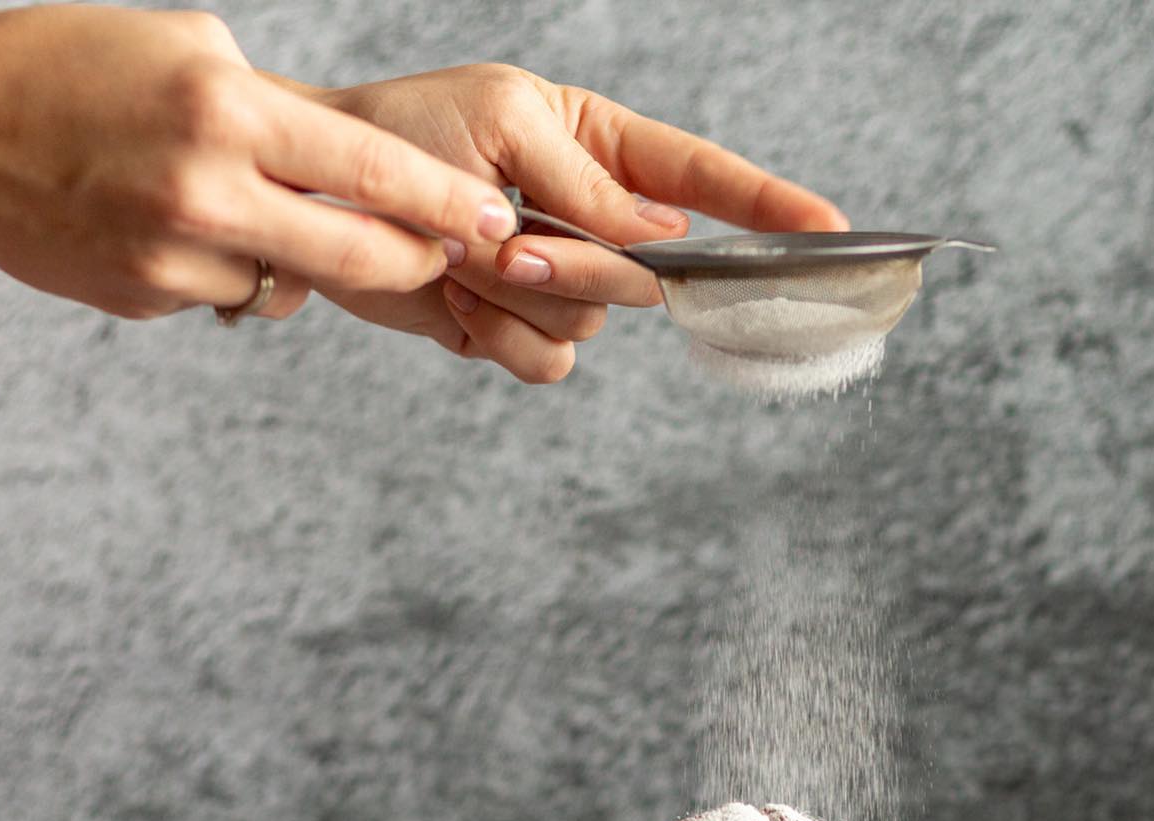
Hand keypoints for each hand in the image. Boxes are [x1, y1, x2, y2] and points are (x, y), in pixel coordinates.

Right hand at [0, 7, 514, 320]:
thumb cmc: (77, 67)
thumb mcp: (188, 53)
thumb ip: (277, 116)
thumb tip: (352, 179)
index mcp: (228, 112)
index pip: (375, 173)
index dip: (447, 206)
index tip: (496, 223)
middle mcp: (209, 192)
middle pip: (363, 257)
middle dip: (418, 260)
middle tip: (444, 253)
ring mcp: (175, 256)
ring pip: (293, 283)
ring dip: (301, 256)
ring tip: (245, 203)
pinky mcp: (148, 297)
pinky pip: (229, 295)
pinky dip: (232, 268)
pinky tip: (180, 224)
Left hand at [307, 65, 847, 382]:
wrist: (321, 204)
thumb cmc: (405, 136)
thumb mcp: (503, 126)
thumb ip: (590, 186)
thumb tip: (663, 238)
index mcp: (603, 150)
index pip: (705, 182)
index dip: (769, 207)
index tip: (832, 230)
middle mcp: (596, 221)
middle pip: (650, 275)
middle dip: (582, 263)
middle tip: (509, 243)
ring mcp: (563, 280)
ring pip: (598, 324)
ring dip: (523, 298)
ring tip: (462, 259)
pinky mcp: (520, 329)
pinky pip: (549, 361)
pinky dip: (499, 339)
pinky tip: (457, 302)